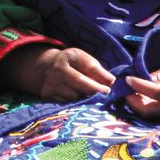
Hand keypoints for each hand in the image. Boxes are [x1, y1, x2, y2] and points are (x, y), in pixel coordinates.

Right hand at [0, 43, 114, 101]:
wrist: (47, 68)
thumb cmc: (74, 66)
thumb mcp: (85, 61)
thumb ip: (98, 71)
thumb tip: (112, 82)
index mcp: (71, 56)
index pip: (88, 65)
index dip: (101, 75)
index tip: (112, 84)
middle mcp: (58, 68)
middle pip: (79, 81)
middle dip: (95, 89)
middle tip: (106, 95)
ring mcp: (51, 82)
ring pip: (74, 95)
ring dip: (85, 98)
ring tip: (90, 97)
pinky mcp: (47, 94)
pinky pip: (66, 103)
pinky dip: (75, 103)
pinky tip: (78, 100)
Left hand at [122, 27, 159, 120]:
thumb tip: (139, 79)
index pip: (155, 92)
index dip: (138, 86)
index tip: (126, 79)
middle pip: (149, 111)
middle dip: (133, 101)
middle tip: (123, 89)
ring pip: (151, 116)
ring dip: (137, 106)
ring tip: (129, 92)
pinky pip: (157, 115)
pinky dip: (145, 107)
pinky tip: (139, 97)